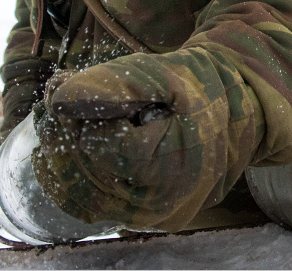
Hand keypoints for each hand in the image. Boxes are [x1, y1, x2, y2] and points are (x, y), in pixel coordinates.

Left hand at [30, 49, 245, 231]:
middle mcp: (158, 205)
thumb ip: (115, 83)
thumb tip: (59, 98)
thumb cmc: (201, 87)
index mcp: (170, 167)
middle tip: (56, 90)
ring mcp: (148, 217)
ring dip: (59, 152)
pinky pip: (90, 205)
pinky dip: (68, 176)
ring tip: (60, 113)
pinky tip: (64, 144)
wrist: (235, 112)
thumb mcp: (164, 73)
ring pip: (80, 195)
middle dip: (61, 130)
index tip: (67, 81)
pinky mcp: (140, 217)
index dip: (78, 113)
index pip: (100, 146)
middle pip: (85, 174)